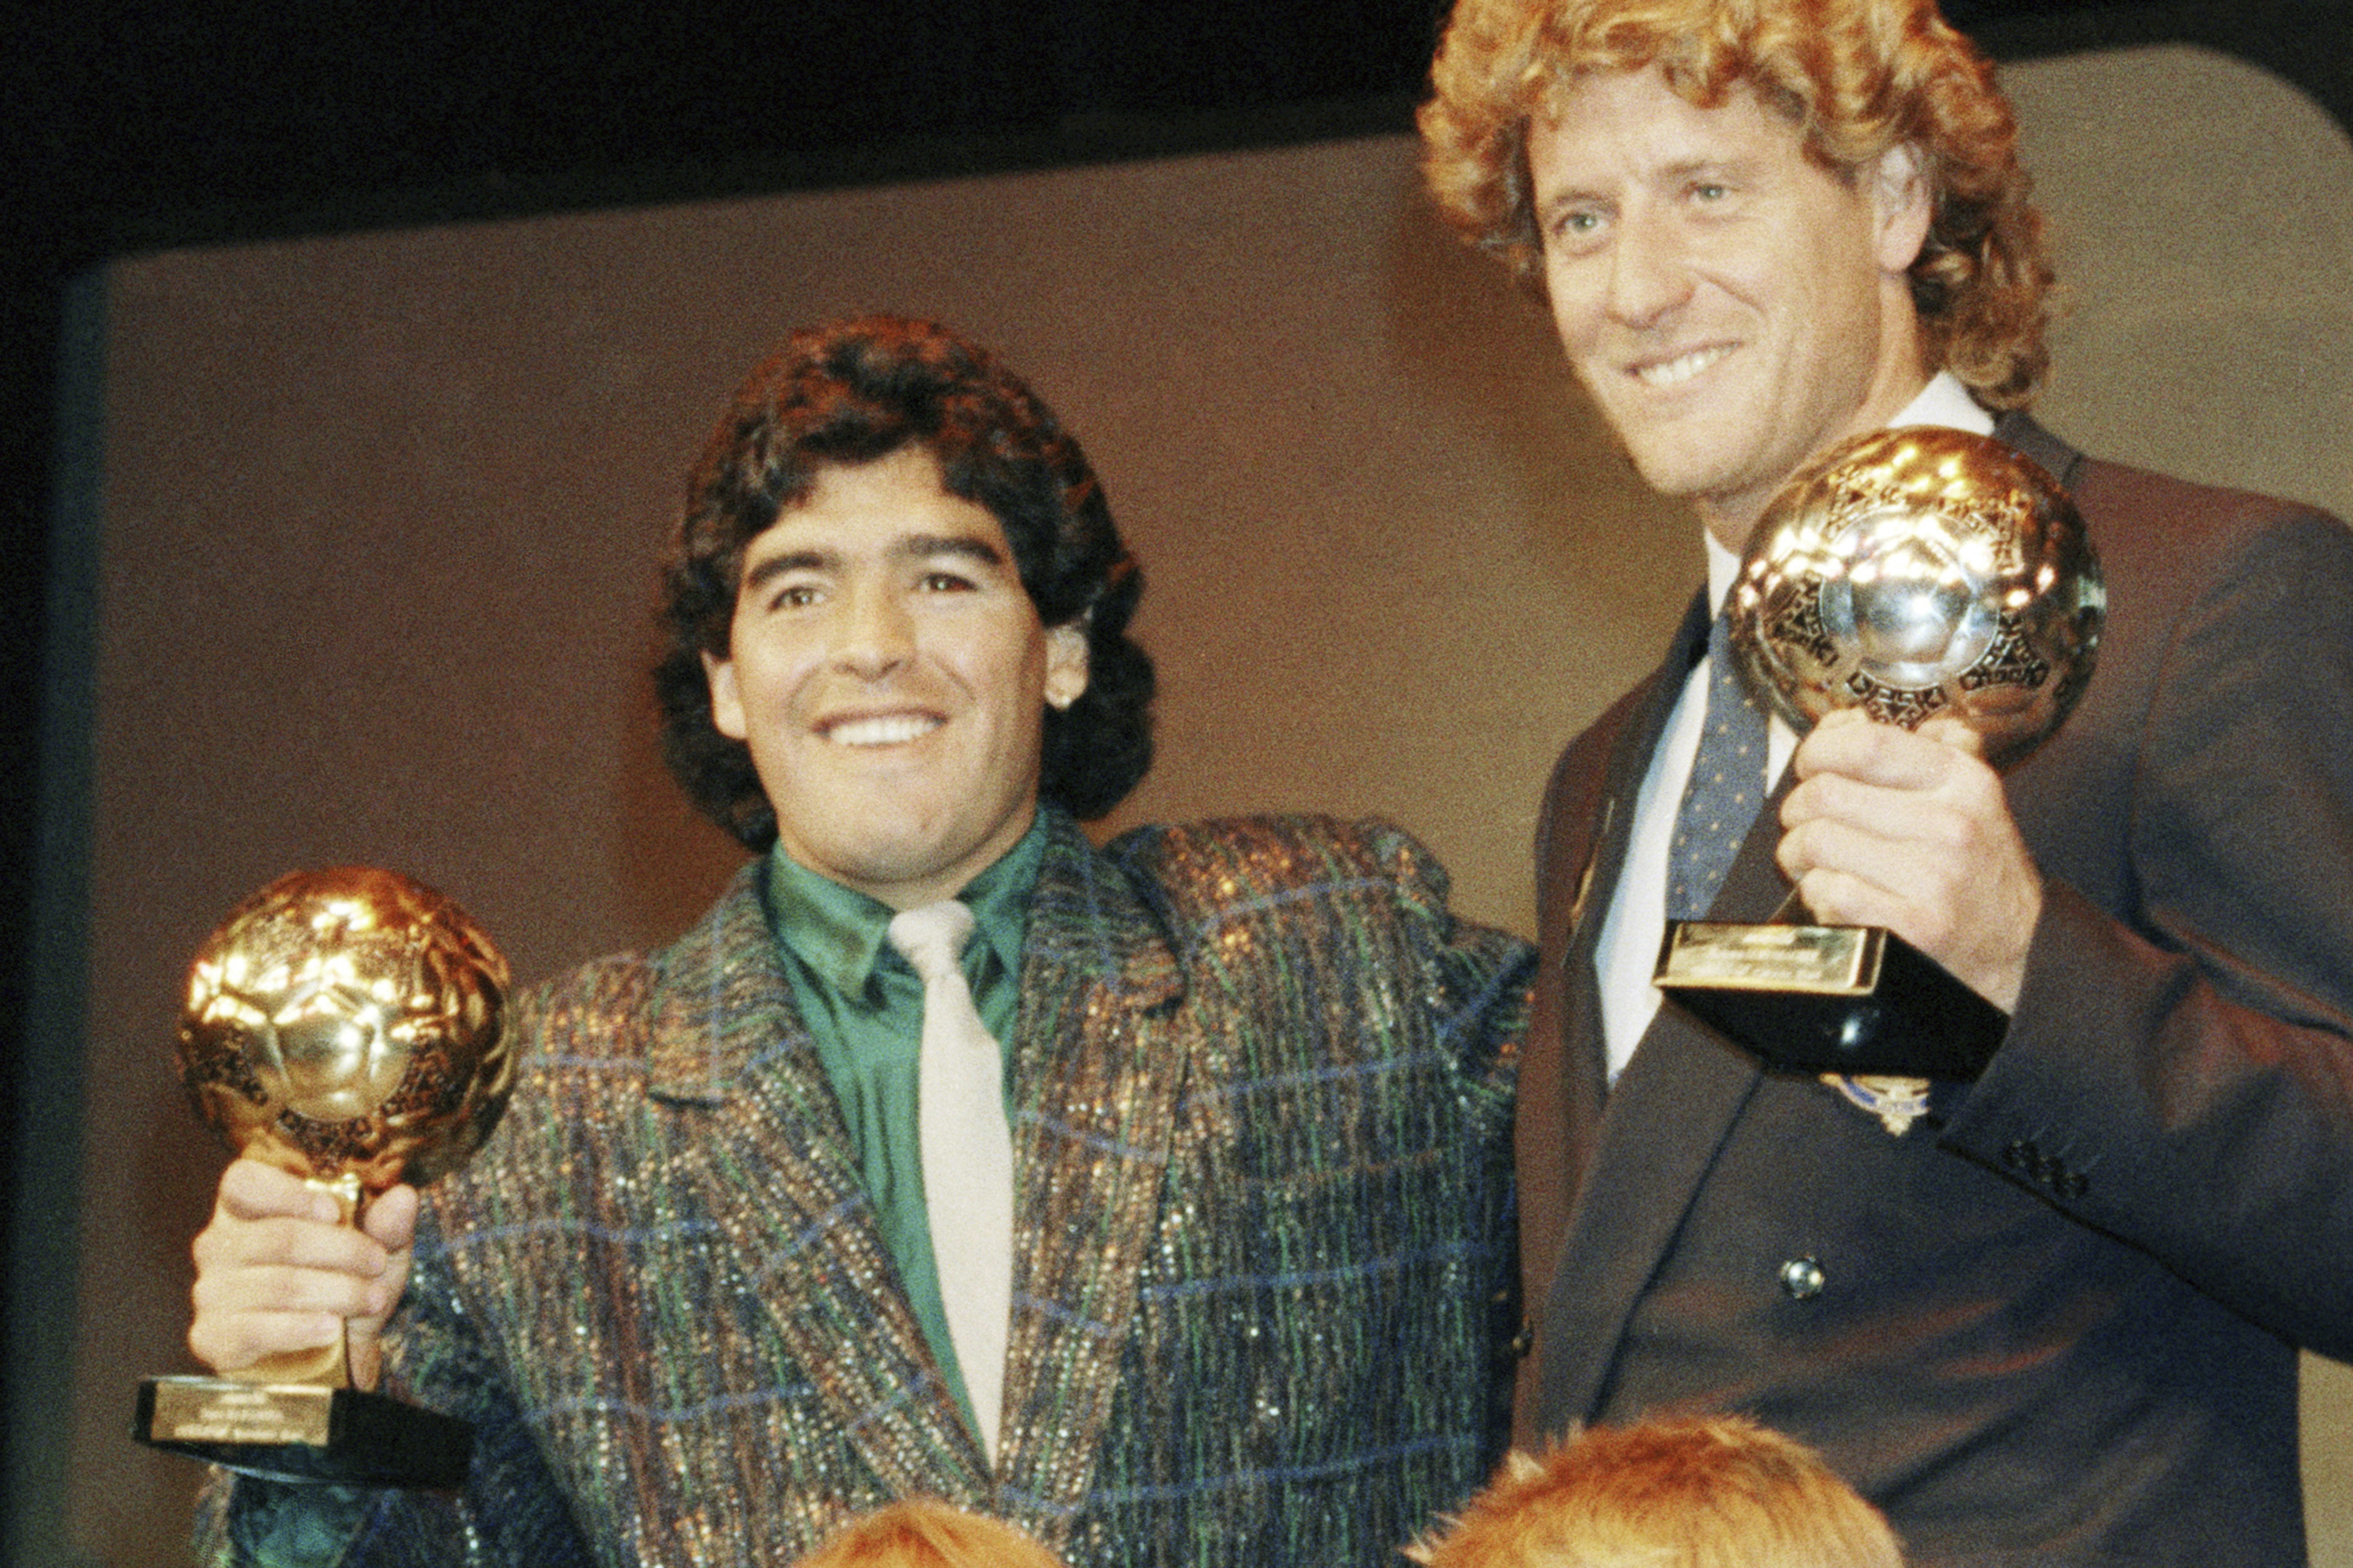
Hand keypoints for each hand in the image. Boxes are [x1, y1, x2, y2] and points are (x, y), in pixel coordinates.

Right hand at [188, 1158, 417, 1391]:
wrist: (336, 1353)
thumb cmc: (347, 1285)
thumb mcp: (378, 1250)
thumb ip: (388, 1223)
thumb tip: (403, 1197)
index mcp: (248, 1208)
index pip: (243, 1181)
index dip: (287, 1193)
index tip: (335, 1212)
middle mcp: (219, 1244)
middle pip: (278, 1236)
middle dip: (341, 1251)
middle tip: (377, 1264)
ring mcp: (210, 1291)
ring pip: (278, 1284)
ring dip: (336, 1292)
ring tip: (371, 1298)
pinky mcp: (212, 1337)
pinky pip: (256, 1329)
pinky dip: (301, 1328)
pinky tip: (331, 1327)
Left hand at [1777, 707, 2042, 1010]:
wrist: (2020, 949)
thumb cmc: (1977, 869)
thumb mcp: (1970, 795)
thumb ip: (1921, 748)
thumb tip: (1848, 720)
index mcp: (1963, 781)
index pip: (1866, 744)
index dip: (1818, 750)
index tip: (1810, 765)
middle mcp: (1951, 824)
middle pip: (1825, 794)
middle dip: (1798, 810)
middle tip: (1804, 824)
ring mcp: (1933, 878)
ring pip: (1816, 842)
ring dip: (1798, 854)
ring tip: (1813, 862)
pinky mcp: (1913, 926)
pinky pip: (1827, 892)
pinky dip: (1817, 895)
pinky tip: (1836, 898)